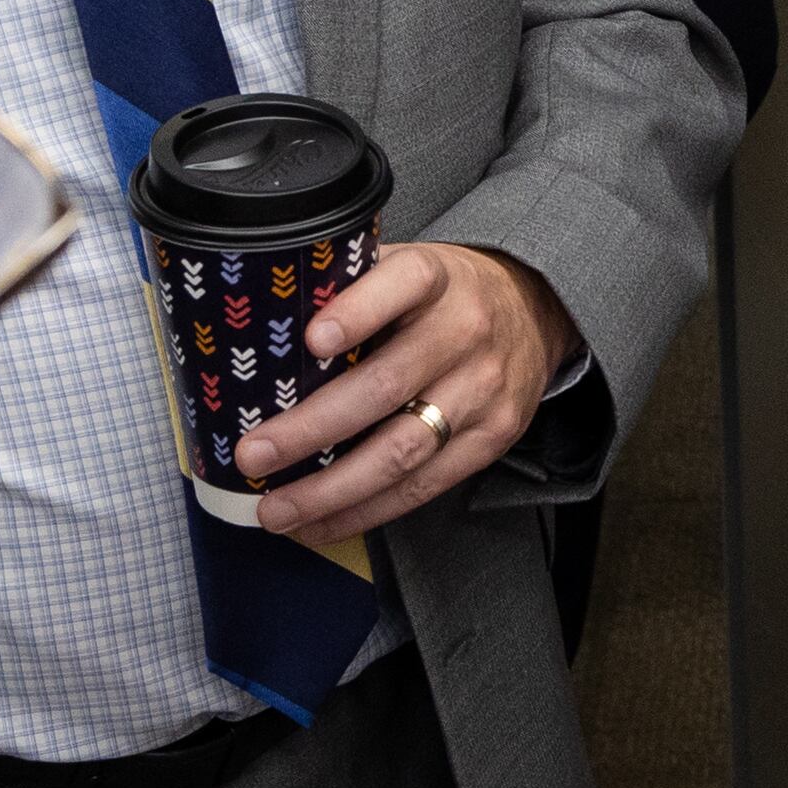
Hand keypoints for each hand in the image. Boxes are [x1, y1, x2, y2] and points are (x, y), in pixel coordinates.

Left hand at [240, 241, 569, 541]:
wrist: (533, 314)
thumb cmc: (441, 295)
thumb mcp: (405, 265)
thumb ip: (348, 283)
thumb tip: (258, 322)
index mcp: (436, 277)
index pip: (402, 284)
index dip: (358, 312)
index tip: (311, 340)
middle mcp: (465, 330)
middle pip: (386, 386)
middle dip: (312, 428)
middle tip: (253, 454)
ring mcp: (482, 390)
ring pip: (402, 450)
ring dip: (330, 489)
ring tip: (275, 509)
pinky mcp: (491, 439)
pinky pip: (422, 486)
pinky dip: (364, 511)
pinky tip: (319, 522)